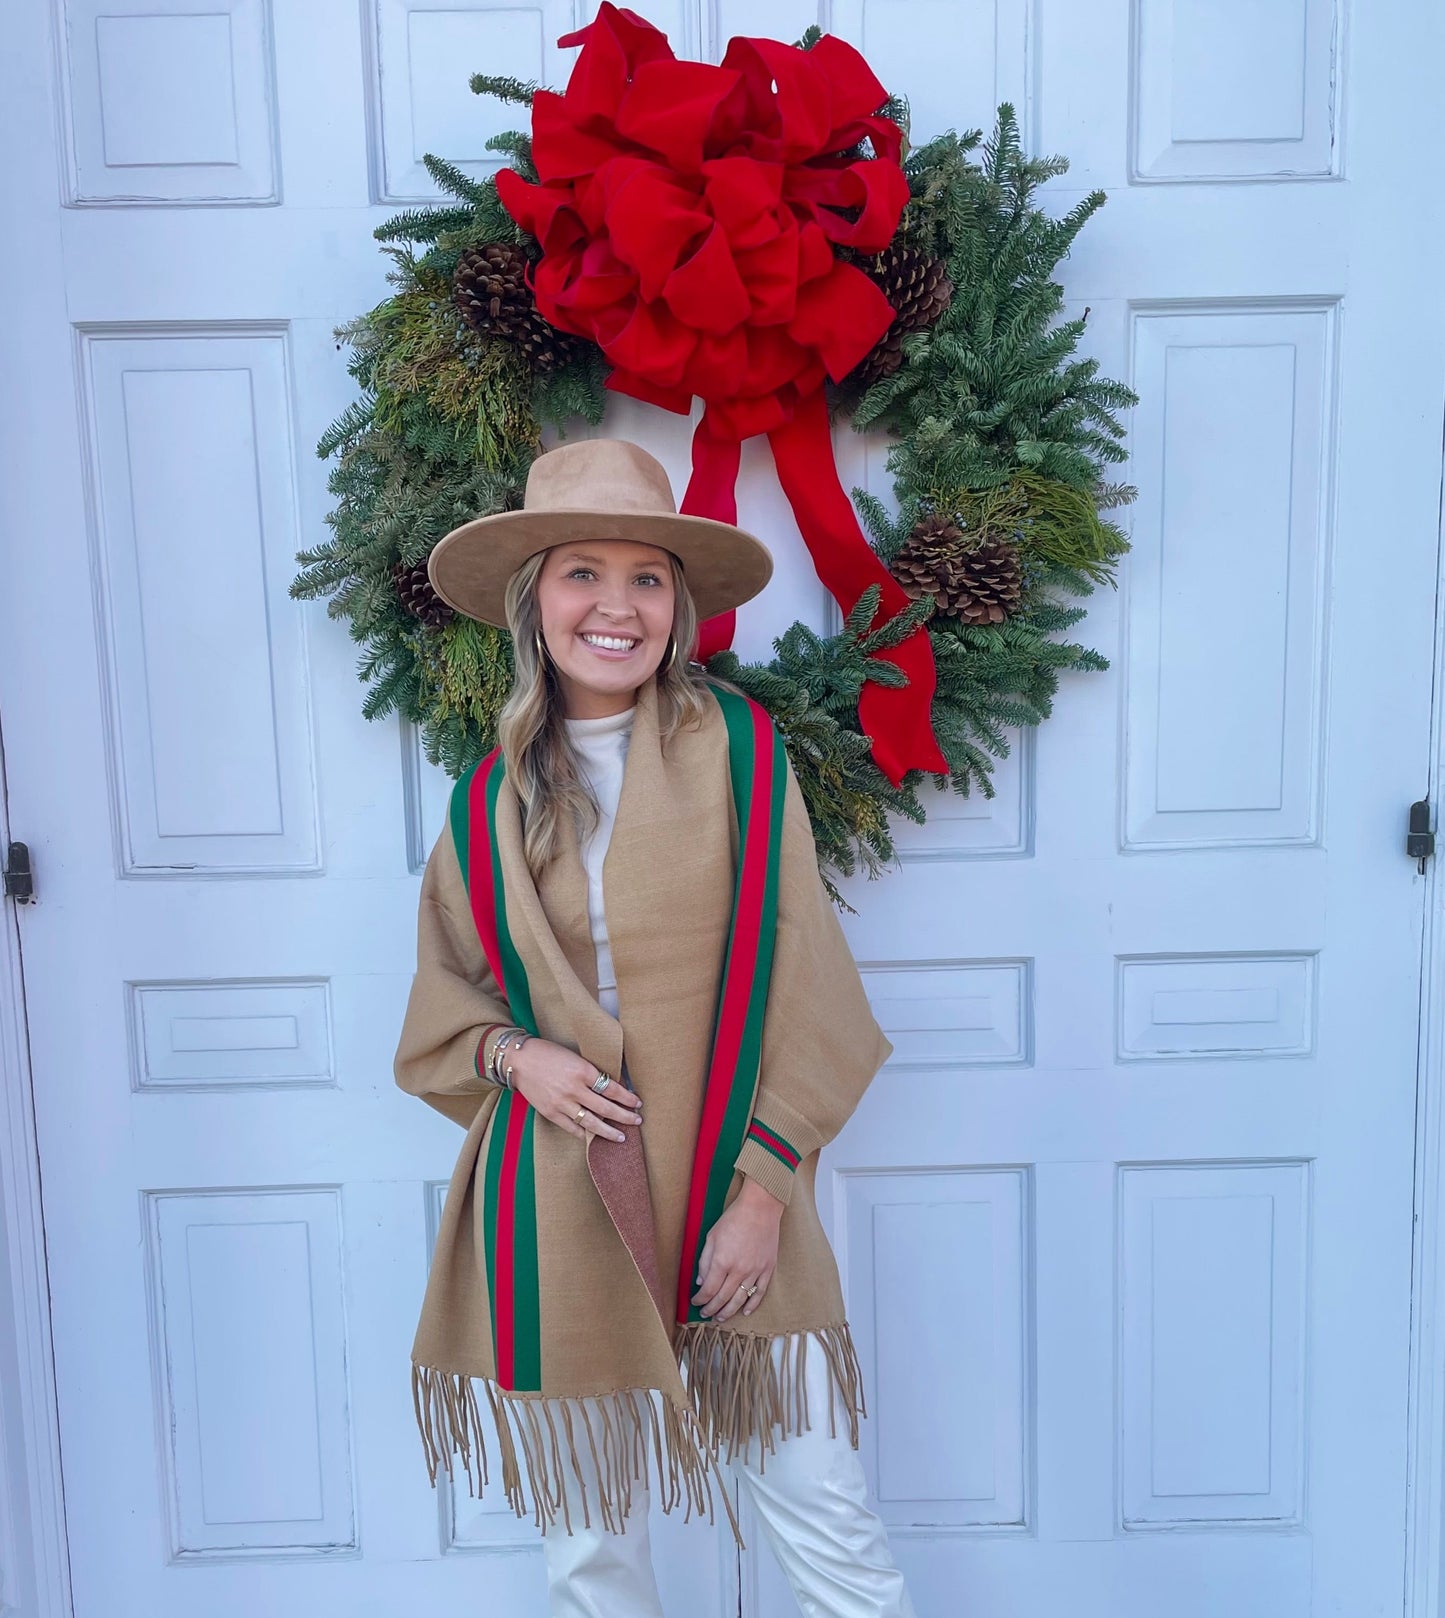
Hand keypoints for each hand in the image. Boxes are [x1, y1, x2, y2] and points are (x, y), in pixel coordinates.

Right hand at [504, 1037, 641, 1142]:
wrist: (519, 1060)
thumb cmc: (548, 1053)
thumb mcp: (574, 1057)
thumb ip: (590, 1073)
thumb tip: (610, 1088)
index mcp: (582, 1070)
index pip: (612, 1088)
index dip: (627, 1098)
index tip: (637, 1103)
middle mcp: (574, 1089)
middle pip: (606, 1108)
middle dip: (624, 1116)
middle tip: (637, 1121)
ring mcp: (561, 1103)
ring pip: (591, 1123)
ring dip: (608, 1131)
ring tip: (621, 1137)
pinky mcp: (550, 1113)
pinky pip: (572, 1128)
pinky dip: (584, 1134)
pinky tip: (594, 1137)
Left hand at [692, 1179, 783, 1320]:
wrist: (760, 1207)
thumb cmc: (734, 1218)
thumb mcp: (712, 1236)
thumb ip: (705, 1261)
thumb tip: (701, 1281)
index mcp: (722, 1261)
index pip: (709, 1289)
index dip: (700, 1299)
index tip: (696, 1302)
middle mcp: (739, 1270)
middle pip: (723, 1298)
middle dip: (712, 1308)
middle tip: (706, 1314)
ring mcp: (755, 1271)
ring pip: (740, 1299)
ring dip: (729, 1311)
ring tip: (721, 1318)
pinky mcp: (767, 1269)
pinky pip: (760, 1292)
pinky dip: (752, 1304)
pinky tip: (744, 1311)